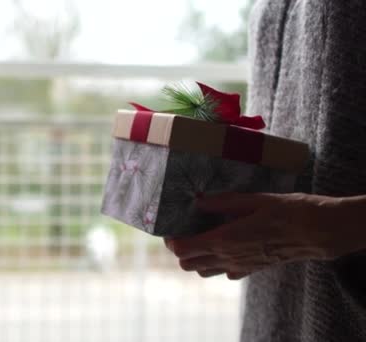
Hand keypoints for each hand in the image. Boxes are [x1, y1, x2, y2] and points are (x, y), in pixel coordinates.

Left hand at [164, 192, 365, 279]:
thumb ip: (221, 202)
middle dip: (180, 249)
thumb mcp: (252, 199)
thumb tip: (197, 201)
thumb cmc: (286, 211)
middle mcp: (228, 258)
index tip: (172, 226)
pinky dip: (216, 263)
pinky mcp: (251, 270)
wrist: (316, 232)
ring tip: (201, 236)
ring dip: (196, 257)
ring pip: (203, 271)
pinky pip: (225, 273)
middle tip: (184, 230)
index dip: (171, 240)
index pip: (183, 249)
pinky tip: (224, 244)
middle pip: (187, 265)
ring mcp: (239, 267)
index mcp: (224, 239)